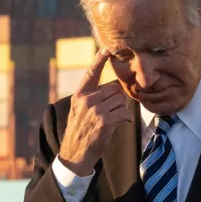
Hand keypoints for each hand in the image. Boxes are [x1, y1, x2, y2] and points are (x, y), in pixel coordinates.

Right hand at [57, 48, 132, 175]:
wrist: (75, 154)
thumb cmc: (80, 131)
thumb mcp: (79, 110)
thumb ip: (91, 97)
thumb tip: (112, 90)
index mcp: (80, 95)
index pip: (91, 73)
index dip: (99, 60)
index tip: (107, 48)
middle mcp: (86, 100)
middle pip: (114, 89)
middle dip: (117, 100)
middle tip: (111, 111)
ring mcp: (94, 110)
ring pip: (120, 101)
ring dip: (120, 110)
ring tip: (111, 120)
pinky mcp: (104, 121)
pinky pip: (123, 112)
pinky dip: (125, 119)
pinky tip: (120, 124)